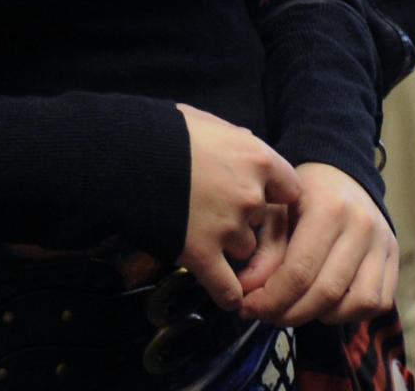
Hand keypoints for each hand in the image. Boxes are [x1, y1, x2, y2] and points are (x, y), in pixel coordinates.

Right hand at [177, 104, 300, 310]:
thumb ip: (232, 135)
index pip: (289, 189)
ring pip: (245, 250)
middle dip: (244, 218)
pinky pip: (227, 288)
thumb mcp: (204, 121)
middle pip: (263, 221)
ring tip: (200, 230)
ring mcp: (228, 227)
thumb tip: (246, 139)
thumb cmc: (162, 131)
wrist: (124, 154)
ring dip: (228, 246)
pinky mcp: (202, 254)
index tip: (257, 194)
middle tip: (216, 210)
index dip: (272, 193)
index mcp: (255, 157)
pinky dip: (227, 293)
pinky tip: (223, 291)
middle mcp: (249, 195)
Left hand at [237, 161, 397, 325]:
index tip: (249, 307)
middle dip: (291, 313)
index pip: (300, 270)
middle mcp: (362, 225)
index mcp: (329, 207)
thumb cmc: (302, 193)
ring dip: (322, 316)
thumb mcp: (276, 209)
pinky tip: (324, 305)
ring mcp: (384, 243)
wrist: (339, 174)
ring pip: (357, 303)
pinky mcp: (395, 258)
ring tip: (295, 308)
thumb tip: (249, 288)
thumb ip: (265, 250)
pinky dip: (349, 313)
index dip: (272, 298)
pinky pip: (377, 303)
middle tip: (266, 315)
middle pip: (327, 292)